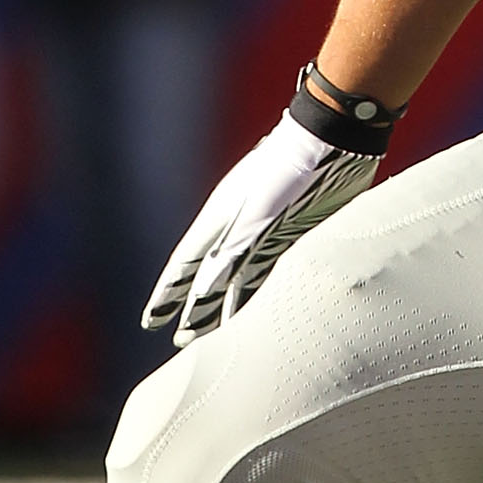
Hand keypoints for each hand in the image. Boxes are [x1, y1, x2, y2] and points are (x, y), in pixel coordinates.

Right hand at [144, 106, 380, 344]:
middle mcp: (238, 230)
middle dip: (194, 310)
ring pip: (238, 280)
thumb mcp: (256, 212)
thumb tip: (204, 289)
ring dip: (225, 310)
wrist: (332, 140)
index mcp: (220, 220)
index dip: (167, 294)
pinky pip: (270, 273)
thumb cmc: (288, 170)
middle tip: (181, 342)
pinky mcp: (295, 234)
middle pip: (209, 278)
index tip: (151, 320)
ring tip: (212, 339)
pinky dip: (260, 297)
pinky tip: (258, 318)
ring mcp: (266, 233)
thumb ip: (232, 250)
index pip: (185, 266)